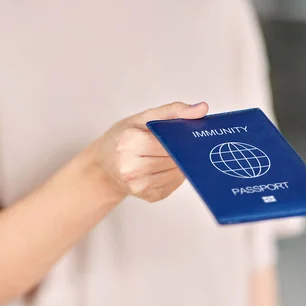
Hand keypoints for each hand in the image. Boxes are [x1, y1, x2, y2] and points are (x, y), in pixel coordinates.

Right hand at [94, 101, 208, 201]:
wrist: (103, 166)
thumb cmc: (121, 139)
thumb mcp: (143, 118)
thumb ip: (173, 111)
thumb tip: (202, 109)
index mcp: (128, 143)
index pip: (167, 142)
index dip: (180, 138)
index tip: (186, 133)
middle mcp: (131, 167)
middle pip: (173, 159)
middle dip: (181, 150)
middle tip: (182, 142)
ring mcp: (139, 185)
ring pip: (176, 172)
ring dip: (180, 162)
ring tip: (170, 153)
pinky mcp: (149, 196)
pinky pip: (173, 184)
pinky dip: (175, 174)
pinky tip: (166, 166)